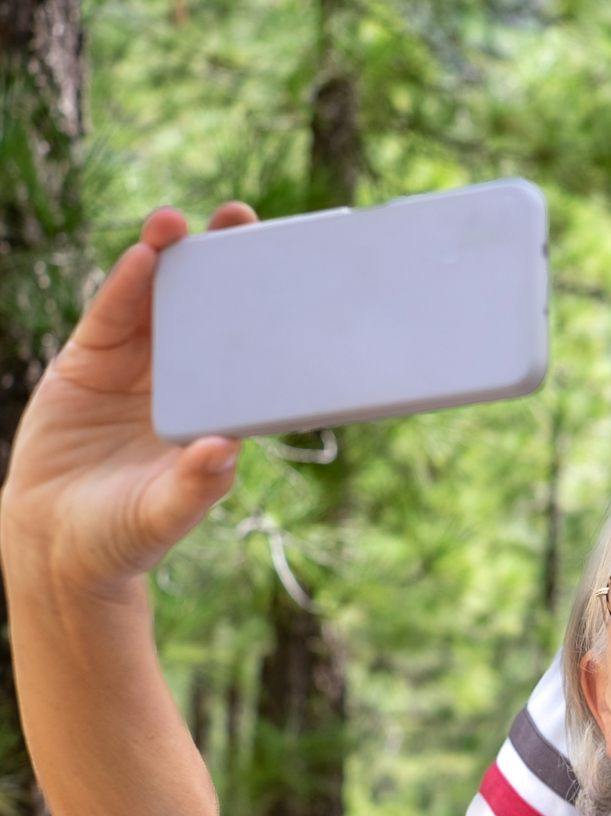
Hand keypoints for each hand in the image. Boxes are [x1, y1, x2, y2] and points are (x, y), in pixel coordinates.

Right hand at [1, 204, 255, 589]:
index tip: (292, 271)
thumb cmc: (127, 535)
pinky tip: (142, 257)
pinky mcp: (89, 364)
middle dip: (224, 264)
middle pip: (209, 311)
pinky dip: (125, 287)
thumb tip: (224, 449)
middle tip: (242, 217)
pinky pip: (111, 317)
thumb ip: (196, 485)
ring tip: (180, 223)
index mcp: (218, 411)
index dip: (268, 312)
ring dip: (170, 260)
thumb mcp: (165, 513)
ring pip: (159, 304)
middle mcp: (183, 381)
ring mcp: (136, 370)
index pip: (251, 353)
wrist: (59, 545)